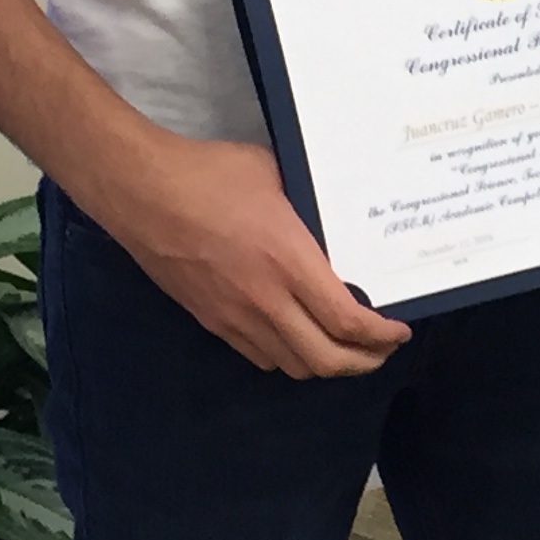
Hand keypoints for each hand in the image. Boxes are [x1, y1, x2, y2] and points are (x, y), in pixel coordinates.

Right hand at [89, 133, 411, 378]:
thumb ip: (307, 207)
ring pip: (292, 365)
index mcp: (290, 262)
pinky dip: (287, 357)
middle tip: (380, 350)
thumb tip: (330, 216)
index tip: (398, 331)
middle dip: (363, 363)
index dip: (380, 335)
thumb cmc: (210, 174)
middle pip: (326, 361)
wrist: (141, 192)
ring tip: (343, 346)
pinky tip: (296, 337)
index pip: (347, 321)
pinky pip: (259, 356)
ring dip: (324, 364)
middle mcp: (267, 301)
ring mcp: (235, 317)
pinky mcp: (210, 321)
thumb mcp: (276, 176)